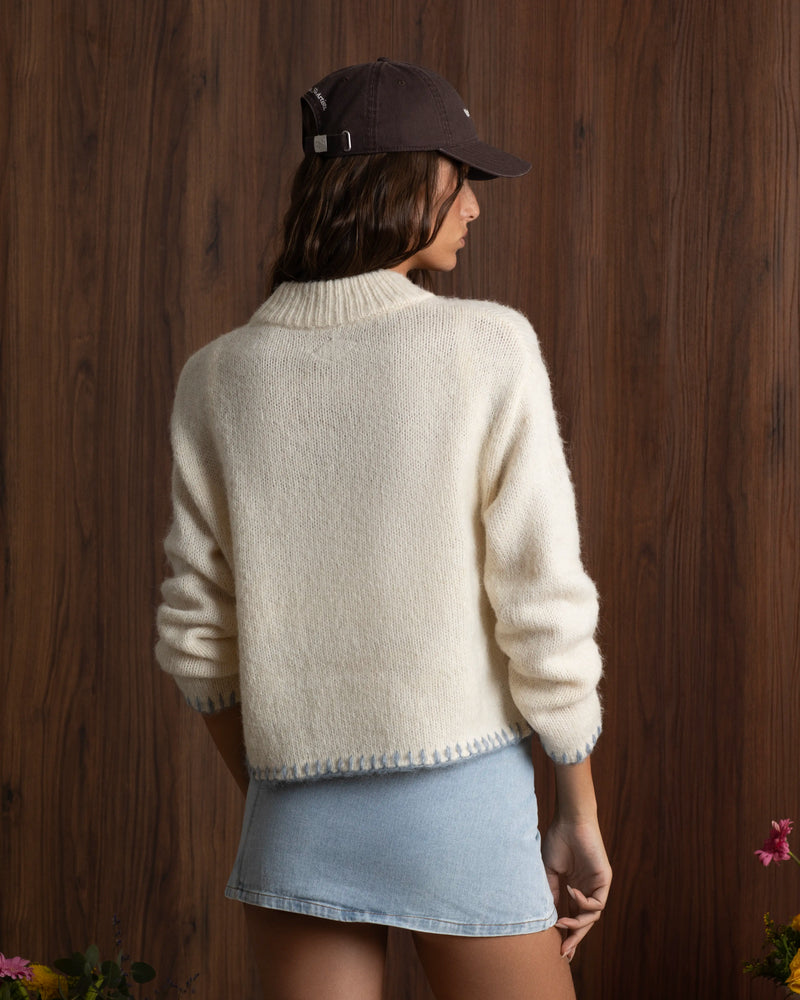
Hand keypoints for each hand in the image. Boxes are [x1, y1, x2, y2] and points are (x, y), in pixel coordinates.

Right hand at [542, 813, 610, 959]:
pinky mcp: (604, 880)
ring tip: (562, 923)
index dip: (566, 934)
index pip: (572, 917)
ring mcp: (596, 886)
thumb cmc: (557, 841)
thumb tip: (551, 918)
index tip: (558, 951)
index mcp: (573, 888)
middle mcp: (587, 890)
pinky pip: (598, 903)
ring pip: (592, 917)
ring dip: (577, 924)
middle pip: (584, 923)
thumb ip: (552, 894)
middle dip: (574, 939)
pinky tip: (571, 892)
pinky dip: (584, 903)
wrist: (569, 821)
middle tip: (564, 952)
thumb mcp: (549, 872)